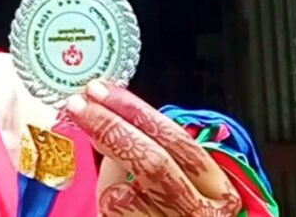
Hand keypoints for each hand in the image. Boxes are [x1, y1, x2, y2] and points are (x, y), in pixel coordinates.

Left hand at [64, 81, 241, 216]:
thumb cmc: (163, 216)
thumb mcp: (164, 184)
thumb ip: (143, 154)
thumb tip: (105, 118)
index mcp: (217, 188)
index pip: (176, 139)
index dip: (135, 110)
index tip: (101, 91)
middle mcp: (204, 212)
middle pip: (152, 161)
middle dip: (110, 127)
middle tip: (78, 106)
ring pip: (124, 192)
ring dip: (107, 183)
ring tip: (114, 194)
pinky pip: (113, 212)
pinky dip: (108, 209)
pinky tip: (120, 216)